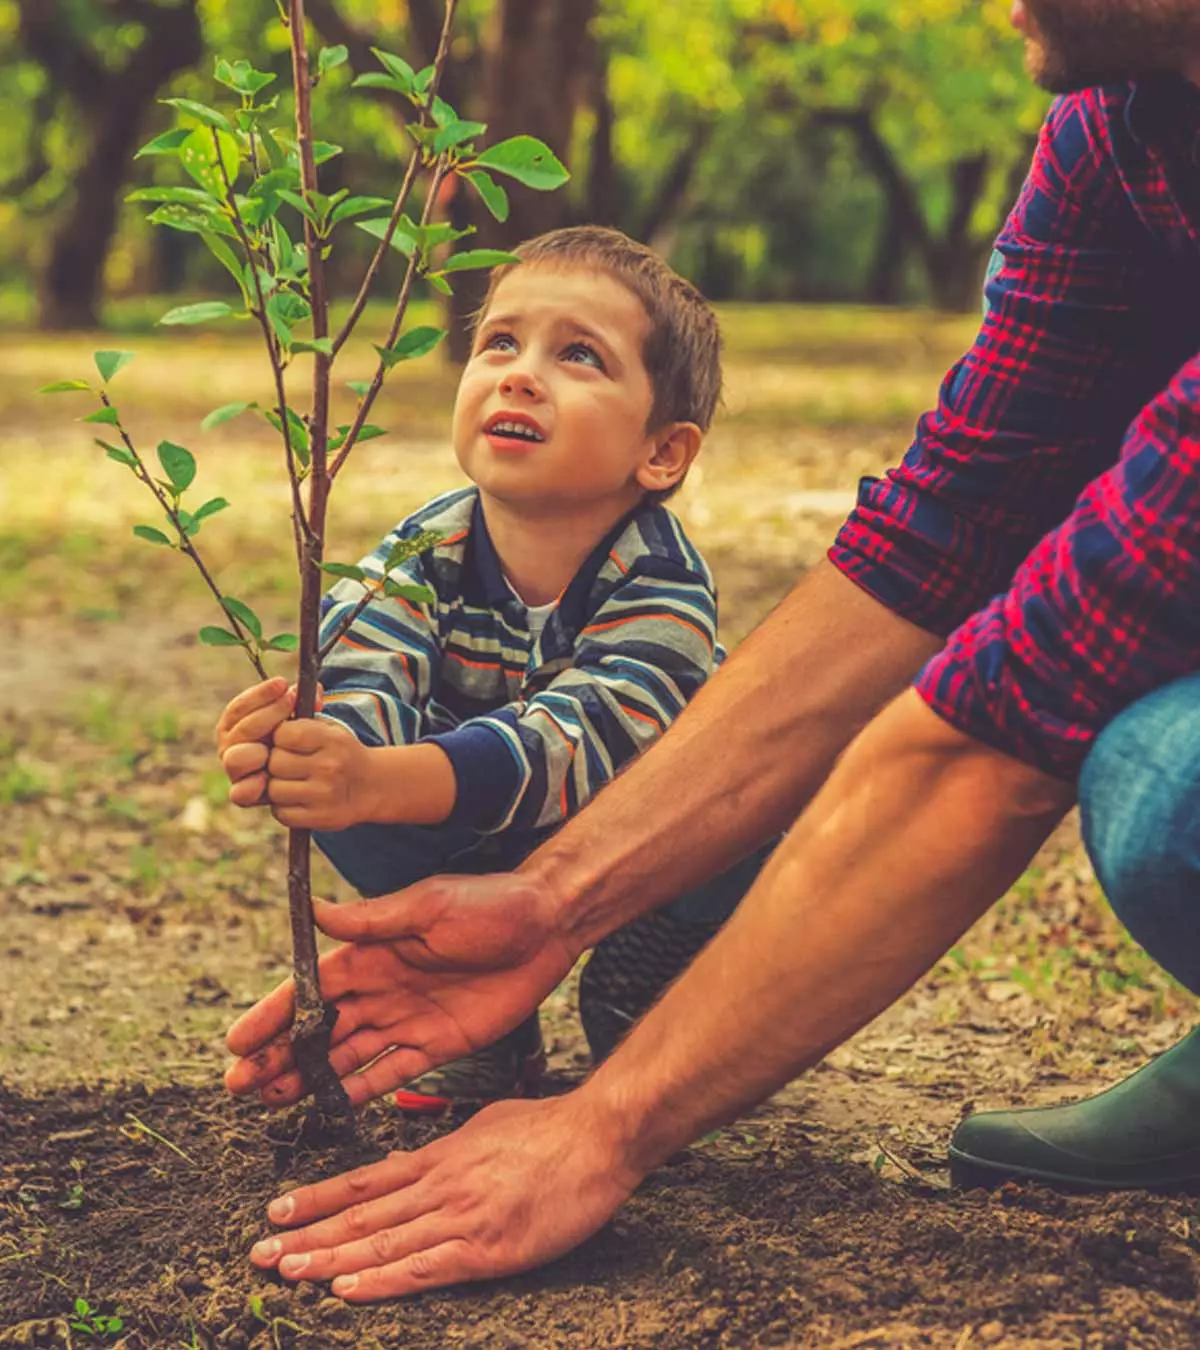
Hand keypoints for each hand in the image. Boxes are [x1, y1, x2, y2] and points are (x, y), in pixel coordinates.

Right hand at [215, 677, 295, 807]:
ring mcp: (236, 772)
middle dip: (268, 714)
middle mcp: (231, 747)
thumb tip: (318, 692)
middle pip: (242, 729)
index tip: (281, 683)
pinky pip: (239, 794)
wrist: (302, 775)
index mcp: (235, 726)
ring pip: (235, 759)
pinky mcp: (245, 795)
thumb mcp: (298, 719)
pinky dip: (250, 787)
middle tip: (291, 702)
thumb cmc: (296, 740)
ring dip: (255, 750)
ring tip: (274, 746)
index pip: (239, 707)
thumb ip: (303, 704)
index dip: (259, 694)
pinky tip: (264, 780)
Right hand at [224, 871, 575, 1106]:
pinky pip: (390, 1072)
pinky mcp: (437, 1043)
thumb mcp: (430, 905)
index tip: (236, 1042)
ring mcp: (407, 1018)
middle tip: (238, 1086)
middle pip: (319, 1028)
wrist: (548, 925)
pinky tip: (328, 1106)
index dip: (272, 1015)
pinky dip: (359, 1090)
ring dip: (307, 1077)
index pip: (310, 988)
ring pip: (346, 1055)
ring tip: (268, 1101)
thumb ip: (373, 920)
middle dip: (277, 1055)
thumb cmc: (490, 904)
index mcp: (372, 951)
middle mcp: (382, 987)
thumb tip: (314, 911)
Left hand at [249, 1094, 641, 1300]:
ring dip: (328, 1260)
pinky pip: (424, 1268)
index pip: (365, 1181)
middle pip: (361, 1215)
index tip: (277, 1210)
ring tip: (286, 1271)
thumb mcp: (486, 1125)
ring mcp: (461, 1216)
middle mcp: (440, 1184)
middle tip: (259, 1253)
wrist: (598, 1136)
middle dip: (306, 1234)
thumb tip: (412, 1162)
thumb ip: (447, 1148)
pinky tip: (347, 1289)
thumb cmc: (550, 1129)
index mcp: (441, 1156)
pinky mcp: (487, 1248)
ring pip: (382, 1242)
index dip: (318, 1198)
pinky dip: (381, 1280)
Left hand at [261, 716, 378, 830]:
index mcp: (331, 740)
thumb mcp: (330, 729)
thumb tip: (267, 717)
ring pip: (274, 790)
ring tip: (292, 782)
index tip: (287, 742)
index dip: (279, 737)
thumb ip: (300, 721)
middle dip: (276, 763)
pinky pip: (282, 813)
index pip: (283, 734)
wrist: (371, 786)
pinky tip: (297, 799)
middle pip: (275, 762)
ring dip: (277, 787)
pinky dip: (284, 807)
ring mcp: (325, 794)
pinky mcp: (321, 818)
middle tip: (288, 764)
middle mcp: (330, 766)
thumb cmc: (340, 753)